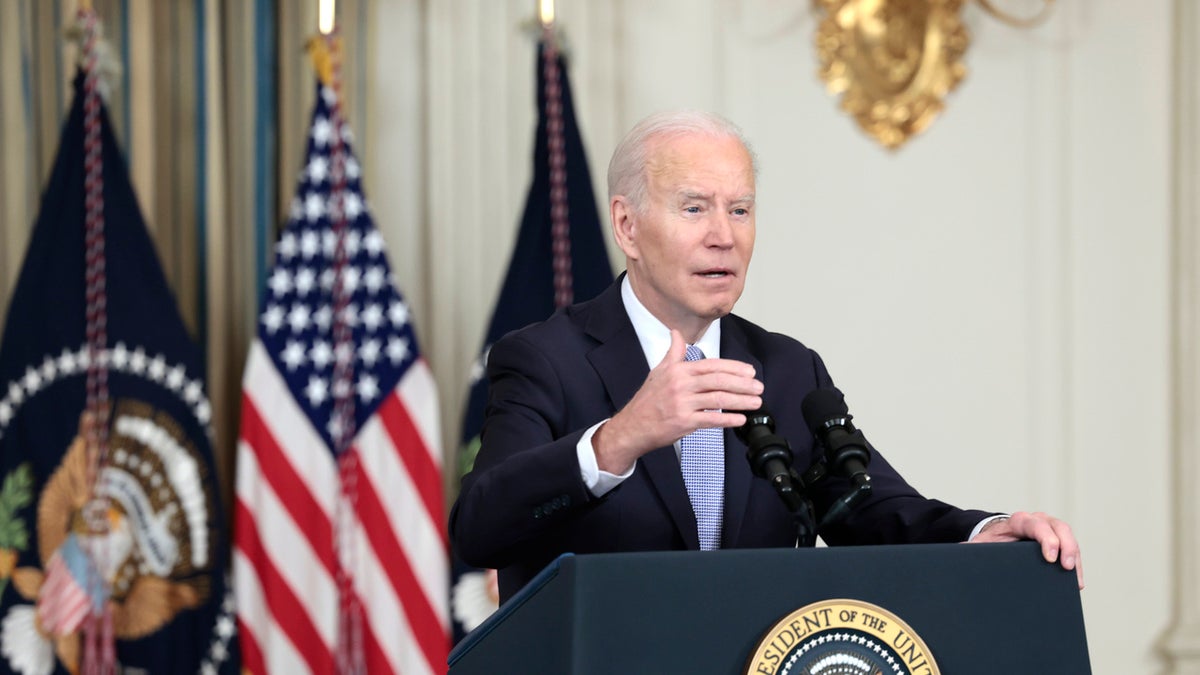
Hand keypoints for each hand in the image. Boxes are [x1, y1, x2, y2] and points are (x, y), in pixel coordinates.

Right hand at [593, 329, 762, 473]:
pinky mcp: (683, 422)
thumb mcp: (659, 370)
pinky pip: (711, 420)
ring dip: (741, 401)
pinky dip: (728, 419)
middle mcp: (681, 384)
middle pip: (719, 381)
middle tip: (758, 387)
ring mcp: (682, 403)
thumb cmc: (648, 400)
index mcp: (678, 370)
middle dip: (742, 384)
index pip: (712, 365)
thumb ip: (673, 351)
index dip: (734, 368)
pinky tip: (740, 419)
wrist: (633, 425)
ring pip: (718, 399)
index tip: (749, 372)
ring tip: (756, 402)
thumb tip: (675, 332)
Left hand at [970, 511, 1083, 588]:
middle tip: (1066, 568)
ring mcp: (1050, 528)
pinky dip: (1076, 564)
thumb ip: (970, 549)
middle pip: (1059, 527)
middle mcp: (1037, 520)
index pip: (1036, 525)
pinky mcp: (1058, 540)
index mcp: (1018, 521)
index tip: (1049, 557)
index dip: (1046, 538)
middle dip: (1066, 546)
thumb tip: (958, 553)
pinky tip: (1075, 583)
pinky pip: (1071, 549)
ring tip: (1075, 581)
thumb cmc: (991, 541)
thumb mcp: (981, 544)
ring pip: (1069, 537)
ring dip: (1075, 557)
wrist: (998, 536)